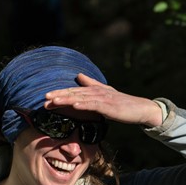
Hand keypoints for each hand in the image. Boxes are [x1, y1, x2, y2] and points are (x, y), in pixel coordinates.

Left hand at [44, 73, 163, 127]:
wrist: (141, 108)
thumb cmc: (122, 102)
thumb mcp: (105, 92)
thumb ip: (91, 84)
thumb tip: (78, 75)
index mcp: (94, 90)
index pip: (74, 91)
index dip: (60, 93)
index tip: (46, 97)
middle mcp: (97, 92)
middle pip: (75, 93)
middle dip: (59, 95)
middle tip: (44, 98)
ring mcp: (104, 98)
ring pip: (82, 98)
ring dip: (67, 99)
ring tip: (54, 101)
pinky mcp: (110, 106)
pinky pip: (95, 105)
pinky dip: (84, 104)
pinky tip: (75, 105)